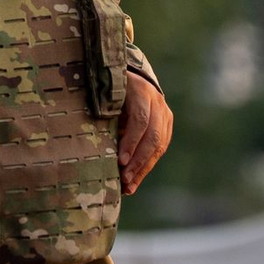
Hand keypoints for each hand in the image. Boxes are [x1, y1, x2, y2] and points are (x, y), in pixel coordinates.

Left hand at [117, 73, 171, 194]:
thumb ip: (106, 117)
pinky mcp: (167, 123)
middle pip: (152, 135)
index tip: (120, 161)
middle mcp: (157, 100)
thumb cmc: (110, 90)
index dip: (131, 142)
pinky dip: (147, 165)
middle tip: (124, 179)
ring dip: (143, 168)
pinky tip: (135, 180)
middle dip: (138, 160)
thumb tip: (96, 149)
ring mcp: (165, 112)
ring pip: (159, 145)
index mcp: (141, 90)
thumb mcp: (107, 97)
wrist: (130, 77)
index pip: (140, 119)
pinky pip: (160, 148)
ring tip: (129, 186)